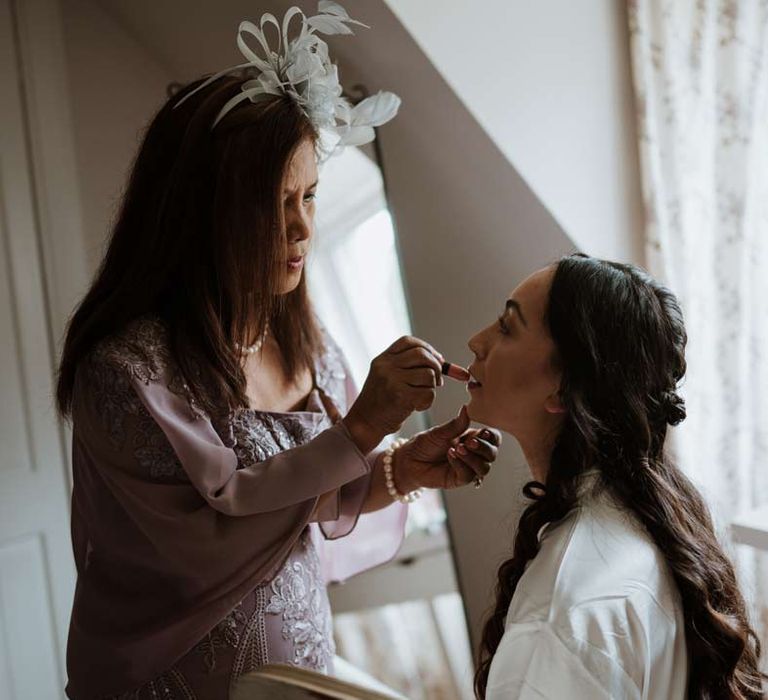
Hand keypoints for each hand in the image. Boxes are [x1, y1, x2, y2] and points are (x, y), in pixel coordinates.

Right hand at [344, 336, 443, 452]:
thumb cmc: (382, 401)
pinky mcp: (400, 397)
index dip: (427, 348)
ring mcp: (392, 380)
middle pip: (422, 354)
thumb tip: (442, 362)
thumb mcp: (387, 376)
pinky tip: (417, 407)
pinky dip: (428, 401)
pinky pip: (428, 393)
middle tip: (438, 381)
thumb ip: (408, 366)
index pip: (408, 342)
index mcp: (383, 359)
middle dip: (437, 366)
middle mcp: (386, 366)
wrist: (366, 423)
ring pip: (428, 374)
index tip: (437, 360)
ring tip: (422, 396)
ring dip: (432, 387)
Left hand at [394, 406, 501, 491]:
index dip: (492, 436)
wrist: (409, 460)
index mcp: (472, 438)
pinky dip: (461, 465)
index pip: (493, 439)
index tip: (483, 432)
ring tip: (457, 449)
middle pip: (492, 454)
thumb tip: (467, 408)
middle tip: (469, 442)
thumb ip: (456, 424)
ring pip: (484, 468)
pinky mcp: (458, 479)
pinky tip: (450, 456)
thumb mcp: (440, 432)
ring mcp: (467, 468)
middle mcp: (473, 454)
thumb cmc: (425, 444)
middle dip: (483, 448)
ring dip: (473, 458)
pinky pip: (468, 475)